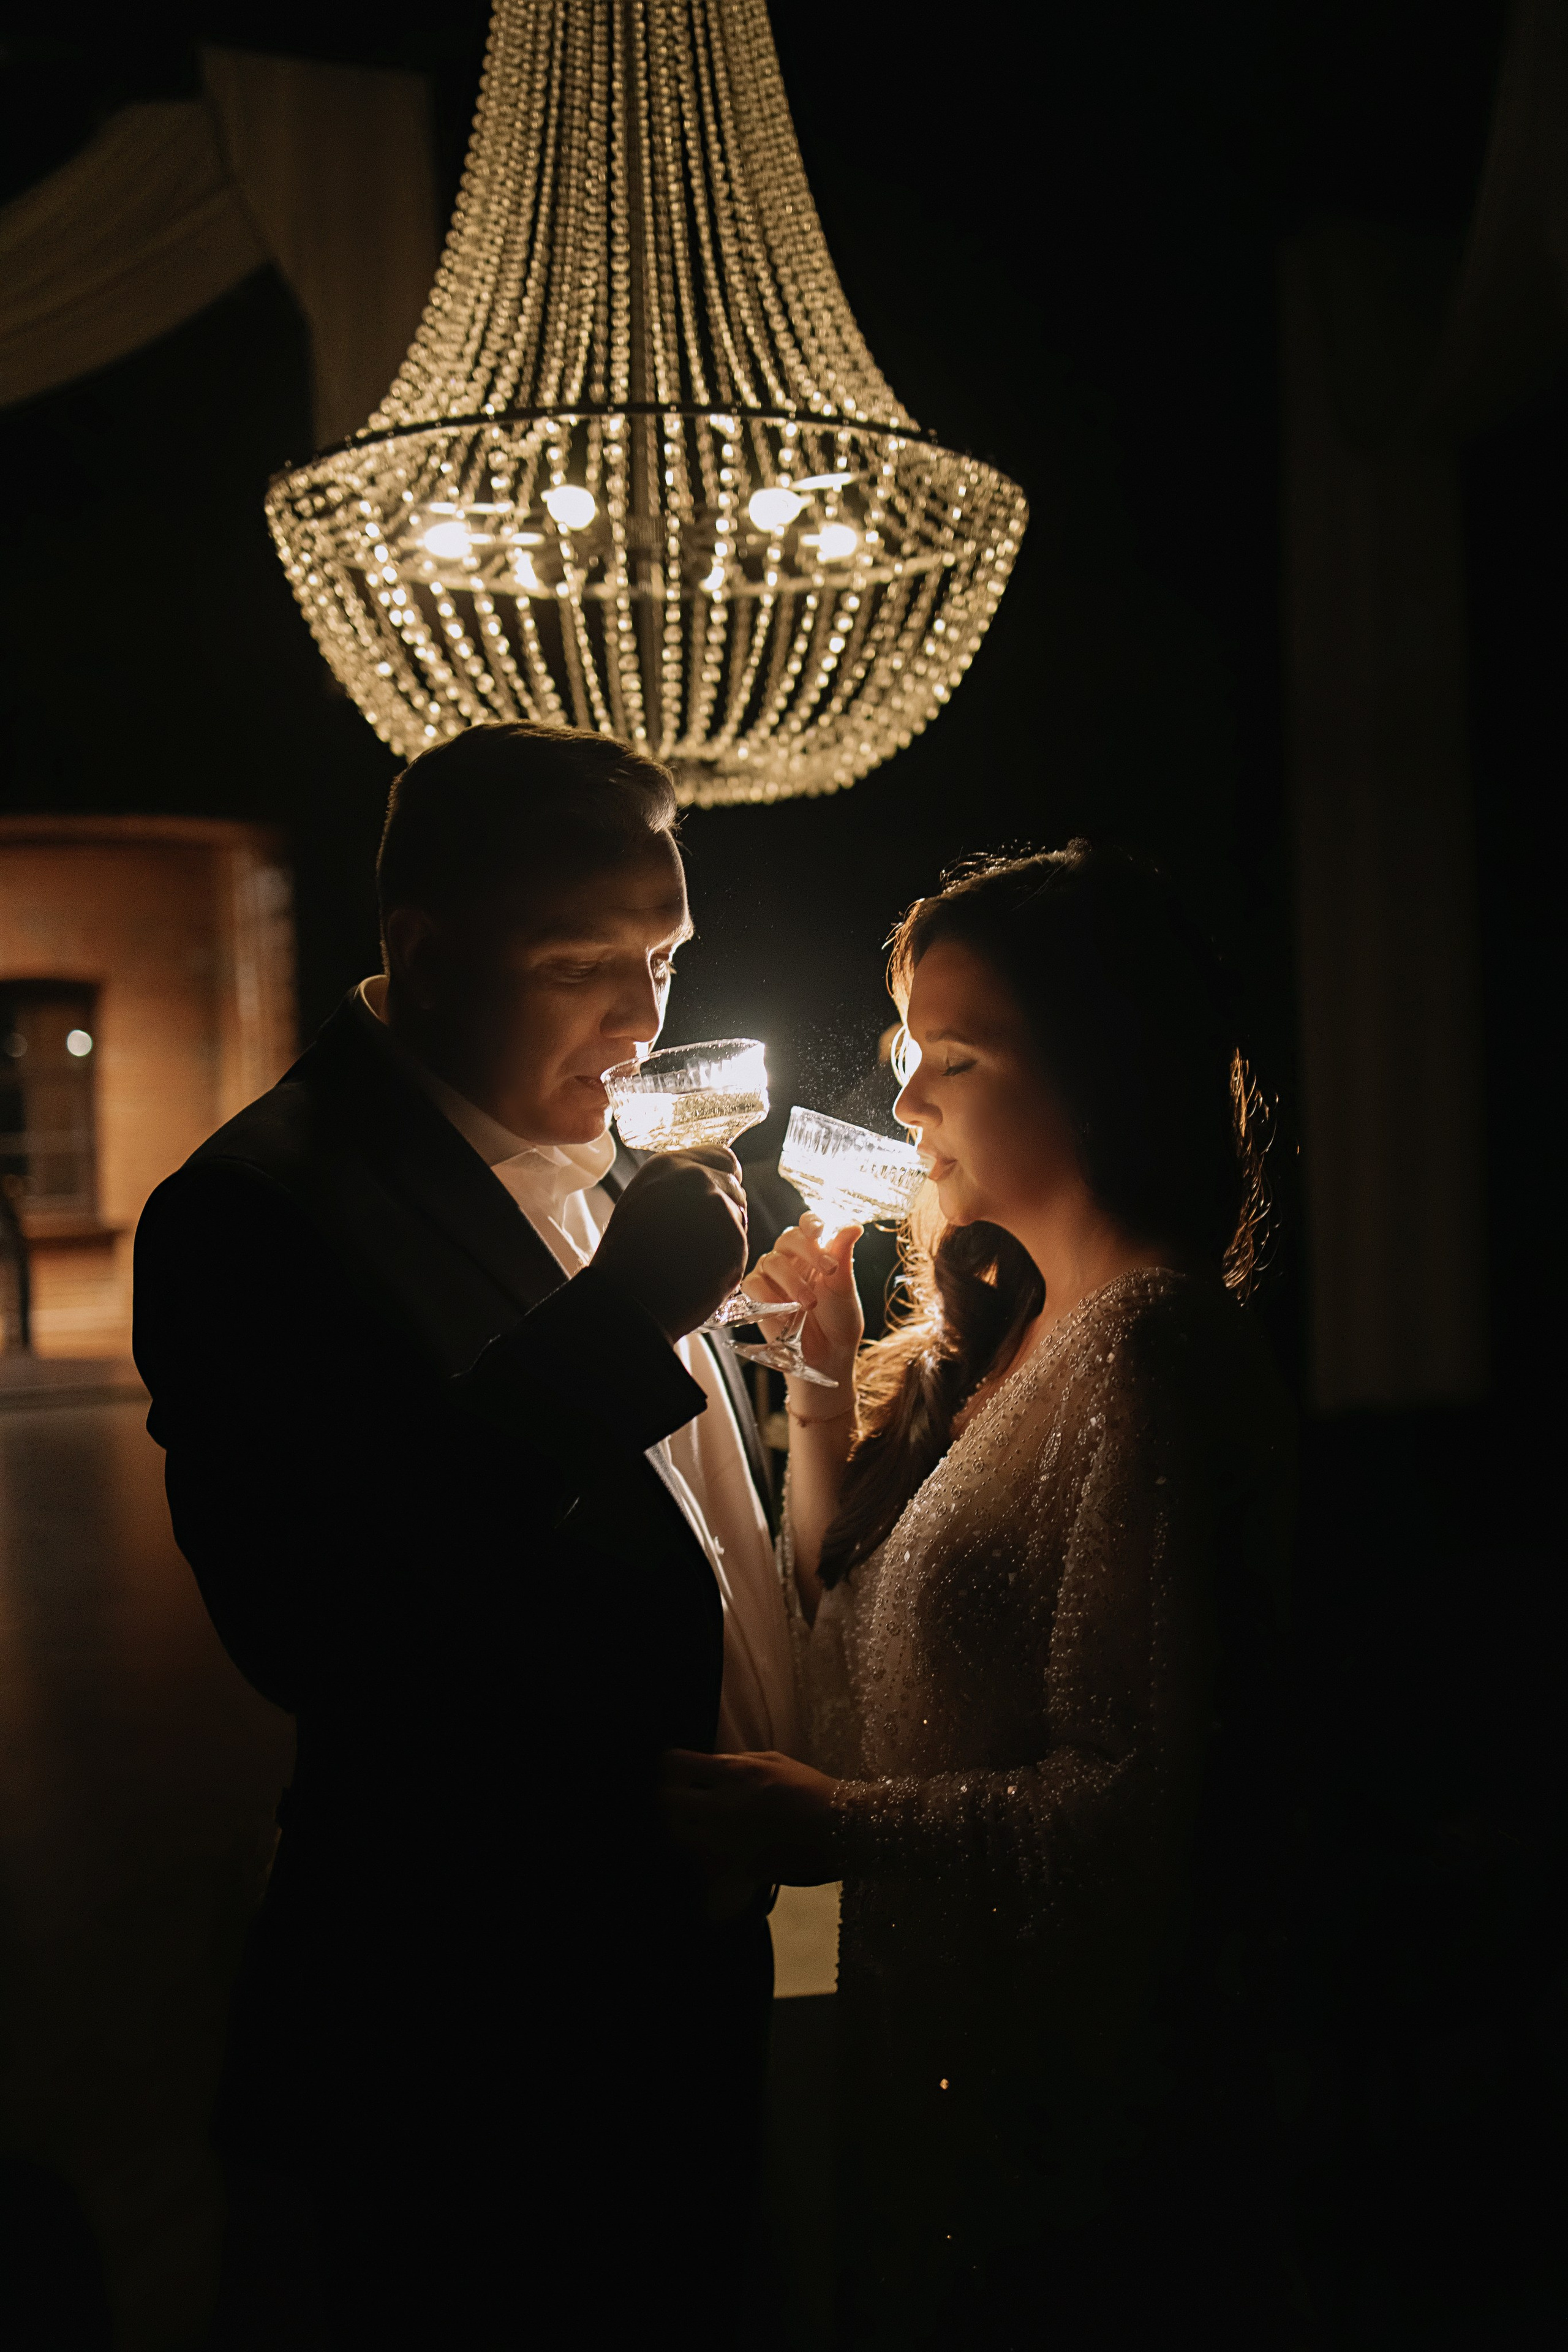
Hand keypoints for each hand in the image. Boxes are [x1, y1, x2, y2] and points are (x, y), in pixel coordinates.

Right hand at [594, 1150, 746, 1339]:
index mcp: (667, 1165)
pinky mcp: (734, 1239)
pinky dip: (727, 1264)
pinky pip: (740, 1250)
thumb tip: (704, 1185)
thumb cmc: (626, 1260)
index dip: (720, 1181)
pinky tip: (699, 1275)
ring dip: (726, 1238)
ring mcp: (717, 1207)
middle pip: (733, 1187)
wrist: (627, 1301)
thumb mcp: (641, 1204)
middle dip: (725, 1211)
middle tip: (696, 1241)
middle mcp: (696, 1177)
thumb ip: (675, 1188)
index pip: (720, 1157)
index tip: (712, 1199)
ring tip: (691, 1260)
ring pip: (739, 1219)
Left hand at [661, 1749, 840, 1885]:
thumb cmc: (810, 1788)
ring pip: (681, 1840)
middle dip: (668, 1804)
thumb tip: (708, 1765)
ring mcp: (730, 1841)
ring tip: (699, 1834)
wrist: (844, 1826)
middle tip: (682, 1805)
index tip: (674, 1772)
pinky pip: (708, 1875)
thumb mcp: (773, 1761)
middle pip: (667, 1805)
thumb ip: (736, 1762)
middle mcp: (724, 1805)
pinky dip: (707, 1874)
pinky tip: (716, 1867)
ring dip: (686, 1835)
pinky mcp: (739, 1871)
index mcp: (734, 1773)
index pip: (676, 1764)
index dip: (669, 1768)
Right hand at [747, 1214, 863, 1392]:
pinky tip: (785, 1312)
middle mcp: (790, 1259)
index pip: (807, 1225)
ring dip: (793, 1280)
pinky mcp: (757, 1296)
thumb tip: (854, 1225)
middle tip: (829, 1270)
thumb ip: (843, 1256)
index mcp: (814, 1251)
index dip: (810, 1222)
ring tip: (810, 1304)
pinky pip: (754, 1284)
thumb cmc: (839, 1320)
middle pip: (787, 1238)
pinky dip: (769, 1296)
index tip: (819, 1231)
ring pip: (772, 1261)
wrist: (828, 1356)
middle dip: (807, 1250)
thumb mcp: (844, 1288)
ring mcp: (771, 1276)